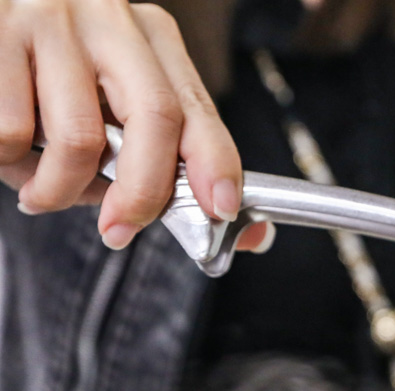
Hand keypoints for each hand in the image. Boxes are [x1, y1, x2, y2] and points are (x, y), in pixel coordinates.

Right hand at [0, 0, 270, 250]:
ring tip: (39, 191)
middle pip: (153, 119)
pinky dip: (10, 163)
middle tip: (118, 231)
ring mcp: (49, 20)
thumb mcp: (116, 94)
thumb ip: (167, 153)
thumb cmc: (51, 68)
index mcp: (149, 34)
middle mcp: (107, 19)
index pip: (195, 108)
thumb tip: (237, 229)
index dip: (216, 164)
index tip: (221, 209)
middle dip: (142, 195)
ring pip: (76, 139)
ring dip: (57, 189)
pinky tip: (9, 154)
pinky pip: (11, 132)